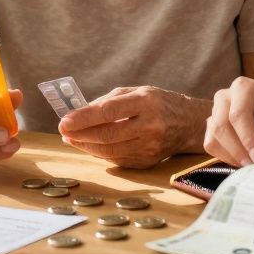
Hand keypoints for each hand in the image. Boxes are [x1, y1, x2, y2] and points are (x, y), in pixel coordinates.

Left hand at [57, 86, 207, 168]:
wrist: (190, 124)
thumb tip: (80, 113)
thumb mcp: (138, 92)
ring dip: (86, 146)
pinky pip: (117, 159)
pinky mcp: (148, 161)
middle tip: (63, 131)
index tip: (64, 121)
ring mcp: (150, 147)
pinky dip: (100, 153)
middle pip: (107, 134)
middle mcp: (150, 126)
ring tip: (72, 139)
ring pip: (110, 150)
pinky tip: (89, 146)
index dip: (84, 118)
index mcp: (147, 102)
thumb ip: (109, 100)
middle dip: (80, 134)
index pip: (109, 111)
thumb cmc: (160, 103)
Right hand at [204, 76, 253, 165]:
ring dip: (231, 156)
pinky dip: (226, 158)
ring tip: (252, 165)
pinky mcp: (214, 129)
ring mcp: (217, 113)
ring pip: (214, 138)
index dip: (247, 138)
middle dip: (237, 150)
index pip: (239, 114)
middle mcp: (225, 97)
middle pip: (221, 125)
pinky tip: (245, 161)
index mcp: (244, 88)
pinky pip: (211, 146)